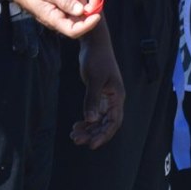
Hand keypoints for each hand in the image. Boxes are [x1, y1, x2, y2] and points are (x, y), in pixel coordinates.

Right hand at [0, 0, 98, 38]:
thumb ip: (64, 1)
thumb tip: (80, 11)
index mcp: (53, 20)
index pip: (74, 31)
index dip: (88, 25)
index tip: (97, 14)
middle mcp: (57, 19)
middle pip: (79, 19)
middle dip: (89, 5)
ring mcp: (59, 12)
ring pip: (78, 8)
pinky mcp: (59, 5)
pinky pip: (72, 2)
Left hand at [71, 24, 125, 147]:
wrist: (94, 44)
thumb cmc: (96, 59)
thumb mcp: (94, 79)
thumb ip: (92, 100)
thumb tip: (90, 120)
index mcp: (117, 97)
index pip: (113, 122)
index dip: (104, 135)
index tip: (91, 145)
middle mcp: (114, 100)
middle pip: (106, 124)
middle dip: (93, 134)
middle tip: (76, 140)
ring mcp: (107, 98)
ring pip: (99, 120)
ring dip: (88, 129)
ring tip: (73, 135)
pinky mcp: (99, 95)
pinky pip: (94, 113)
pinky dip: (86, 121)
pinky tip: (76, 126)